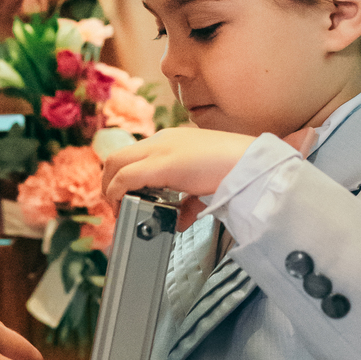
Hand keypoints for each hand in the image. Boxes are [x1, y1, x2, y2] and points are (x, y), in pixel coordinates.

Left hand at [102, 128, 255, 228]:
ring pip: (115, 162)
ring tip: (116, 208)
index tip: (124, 194)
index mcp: (172, 140)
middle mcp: (162, 140)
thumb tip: (181, 219)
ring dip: (110, 187)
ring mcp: (160, 150)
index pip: (135, 153)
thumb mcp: (206, 184)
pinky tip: (122, 206)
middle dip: (109, 181)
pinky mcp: (162, 164)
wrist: (251, 162)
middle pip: (117, 156)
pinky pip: (126, 177)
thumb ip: (190, 200)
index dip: (123, 175)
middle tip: (114, 203)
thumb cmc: (236, 169)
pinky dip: (117, 192)